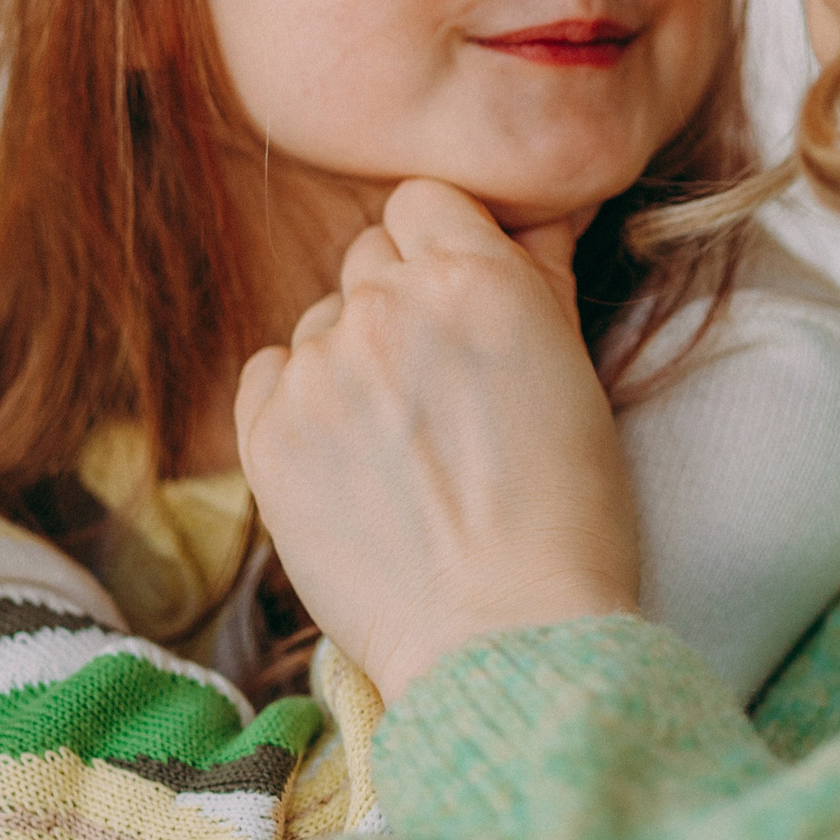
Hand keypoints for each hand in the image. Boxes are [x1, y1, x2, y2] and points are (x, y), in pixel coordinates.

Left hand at [234, 179, 638, 699]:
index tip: (461, 299)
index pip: (424, 200)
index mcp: (474, 279)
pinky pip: (268, 374)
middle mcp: (386, 308)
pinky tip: (352, 461)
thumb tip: (534, 207)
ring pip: (321, 320)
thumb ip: (540, 270)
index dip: (443, 244)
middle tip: (440, 385)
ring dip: (353, 358)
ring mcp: (318, 372)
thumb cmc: (567, 514)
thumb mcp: (574, 371)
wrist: (506, 639)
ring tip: (402, 445)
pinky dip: (300, 404)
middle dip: (400, 300)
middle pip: (369, 254)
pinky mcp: (265, 436)